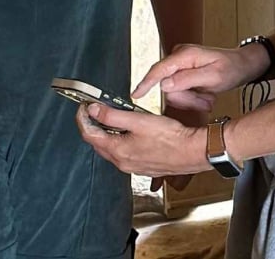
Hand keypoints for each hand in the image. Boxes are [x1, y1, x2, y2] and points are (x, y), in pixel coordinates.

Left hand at [74, 104, 209, 178]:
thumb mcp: (138, 120)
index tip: (82, 107)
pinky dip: (119, 142)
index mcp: (118, 151)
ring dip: (106, 135)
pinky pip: (123, 155)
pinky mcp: (143, 167)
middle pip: (98, 144)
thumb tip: (93, 110)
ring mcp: (133, 167)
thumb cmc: (170, 137)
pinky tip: (128, 133)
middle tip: (93, 111)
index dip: (82, 119)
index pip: (89, 135)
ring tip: (110, 119)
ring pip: (110, 150)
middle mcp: (122, 163)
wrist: (192, 152)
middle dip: (92, 127)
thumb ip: (112, 115)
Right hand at [133, 44, 263, 111]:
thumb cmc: (231, 68)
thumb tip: (164, 84)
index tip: (136, 94)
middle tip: (204, 101)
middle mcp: (178, 57)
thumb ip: (188, 79)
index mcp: (184, 55)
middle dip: (186, 98)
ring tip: (207, 98)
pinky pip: (179, 91)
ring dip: (191, 99)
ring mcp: (179, 64)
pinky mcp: (181, 72)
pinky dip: (192, 97)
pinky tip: (204, 94)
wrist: (242, 66)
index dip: (146, 83)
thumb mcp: (213, 77)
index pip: (158, 70)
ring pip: (174, 92)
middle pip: (168, 86)